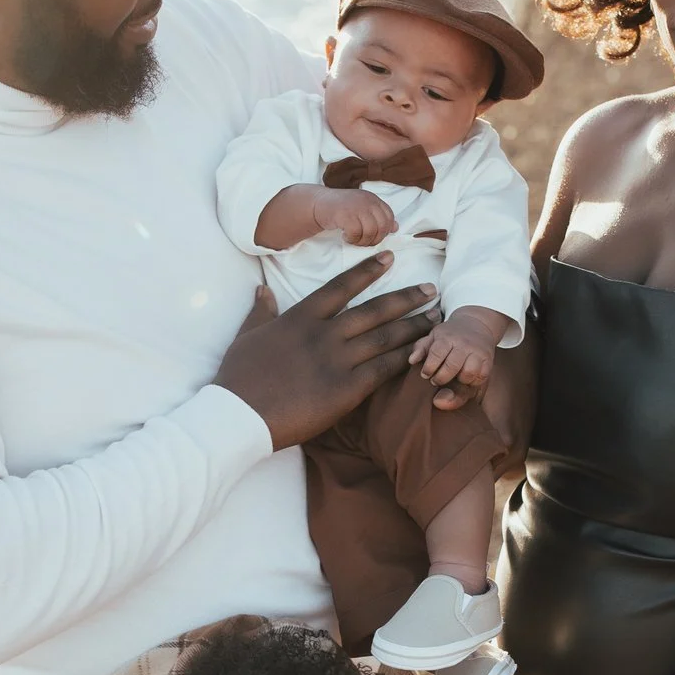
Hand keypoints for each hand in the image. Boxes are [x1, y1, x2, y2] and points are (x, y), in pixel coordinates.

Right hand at [216, 256, 437, 448]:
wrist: (238, 415)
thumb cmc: (238, 378)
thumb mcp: (246, 336)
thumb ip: (261, 311)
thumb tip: (263, 290)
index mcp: (301, 318)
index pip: (341, 287)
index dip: (368, 271)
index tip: (391, 258)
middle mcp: (324, 334)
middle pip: (374, 311)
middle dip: (406, 298)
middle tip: (431, 290)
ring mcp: (336, 362)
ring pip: (384, 338)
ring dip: (413, 327)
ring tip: (436, 320)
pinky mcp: (345, 390)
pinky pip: (382, 371)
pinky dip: (404, 359)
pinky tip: (422, 354)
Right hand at [311, 188, 398, 247]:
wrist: (319, 203)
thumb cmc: (342, 209)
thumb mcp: (363, 210)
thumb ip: (379, 217)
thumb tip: (395, 227)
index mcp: (373, 199)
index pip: (389, 217)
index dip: (384, 231)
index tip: (373, 235)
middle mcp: (367, 201)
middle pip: (382, 227)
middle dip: (375, 239)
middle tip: (363, 241)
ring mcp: (356, 206)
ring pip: (370, 231)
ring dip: (362, 241)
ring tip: (354, 240)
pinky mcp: (344, 214)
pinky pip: (355, 233)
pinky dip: (352, 239)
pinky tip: (346, 237)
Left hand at [409, 312, 499, 403]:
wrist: (476, 324)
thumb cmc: (450, 334)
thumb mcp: (433, 336)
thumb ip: (420, 348)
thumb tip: (412, 360)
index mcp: (447, 337)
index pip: (436, 354)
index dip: (429, 368)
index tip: (425, 374)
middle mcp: (463, 343)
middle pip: (451, 367)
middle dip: (441, 378)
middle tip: (436, 380)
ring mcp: (478, 351)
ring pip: (468, 373)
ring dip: (458, 381)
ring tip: (453, 379)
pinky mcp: (488, 360)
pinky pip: (481, 377)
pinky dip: (472, 382)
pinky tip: (465, 379)